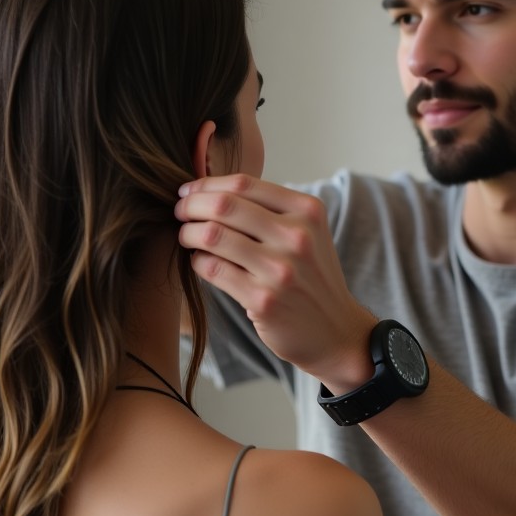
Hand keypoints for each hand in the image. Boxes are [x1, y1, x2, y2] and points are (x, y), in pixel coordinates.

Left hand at [175, 175, 375, 388]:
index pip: (244, 184)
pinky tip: (201, 262)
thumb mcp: (307, 233)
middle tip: (179, 212)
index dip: (207, 185)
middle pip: (224, 205)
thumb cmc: (311, 276)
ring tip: (186, 236)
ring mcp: (280, 270)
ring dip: (189, 233)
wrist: (336, 331)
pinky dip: (198, 261)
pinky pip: (212, 269)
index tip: (188, 192)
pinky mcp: (263, 300)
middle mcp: (297, 236)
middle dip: (191, 205)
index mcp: (308, 211)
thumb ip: (269, 209)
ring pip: (212, 235)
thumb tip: (208, 189)